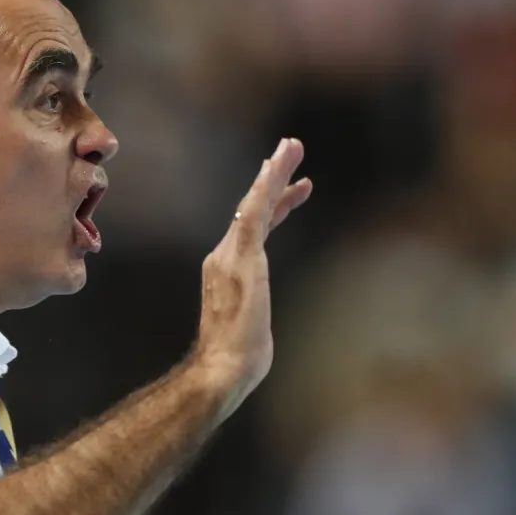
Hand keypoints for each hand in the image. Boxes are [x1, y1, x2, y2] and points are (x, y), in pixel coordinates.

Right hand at [193, 138, 310, 405]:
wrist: (222, 368)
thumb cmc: (237, 361)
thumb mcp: (252, 329)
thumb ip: (254, 316)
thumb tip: (256, 329)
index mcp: (226, 271)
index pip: (253, 229)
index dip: (274, 205)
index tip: (293, 186)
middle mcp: (223, 257)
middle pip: (253, 208)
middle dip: (273, 178)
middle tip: (291, 148)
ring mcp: (230, 255)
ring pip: (255, 203)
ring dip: (275, 173)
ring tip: (292, 146)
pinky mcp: (242, 257)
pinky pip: (254, 212)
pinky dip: (267, 187)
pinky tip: (279, 166)